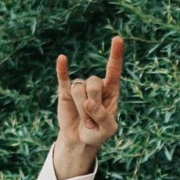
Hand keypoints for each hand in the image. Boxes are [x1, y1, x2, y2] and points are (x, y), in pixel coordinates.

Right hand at [51, 35, 124, 177]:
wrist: (80, 140)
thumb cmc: (98, 133)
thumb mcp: (108, 130)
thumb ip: (104, 117)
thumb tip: (88, 102)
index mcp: (111, 90)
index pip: (114, 69)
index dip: (116, 55)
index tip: (117, 39)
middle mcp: (96, 85)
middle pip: (94, 83)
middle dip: (92, 105)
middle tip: (93, 122)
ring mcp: (81, 87)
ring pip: (79, 89)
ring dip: (81, 109)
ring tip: (85, 121)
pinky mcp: (65, 91)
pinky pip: (63, 78)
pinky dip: (62, 69)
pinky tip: (62, 59)